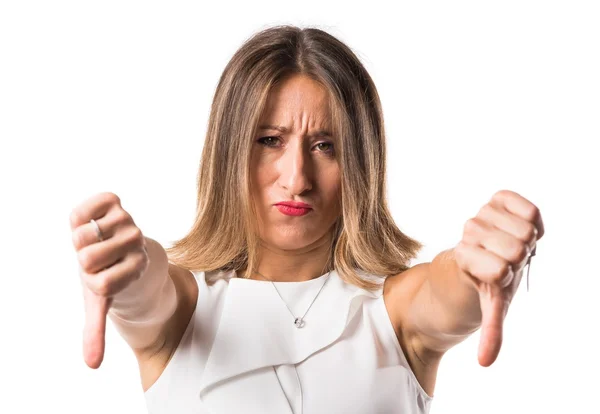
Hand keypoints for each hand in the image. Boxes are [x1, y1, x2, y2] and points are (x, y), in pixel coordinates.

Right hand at [70, 192, 148, 368]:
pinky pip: (88, 208)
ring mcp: (127, 222)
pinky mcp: (115, 202)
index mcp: (132, 270)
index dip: (94, 282)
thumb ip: (95, 331)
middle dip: (83, 260)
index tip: (103, 278)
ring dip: (83, 240)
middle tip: (97, 257)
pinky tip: (93, 221)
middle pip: (87, 258)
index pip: (101, 286)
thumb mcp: (98, 301)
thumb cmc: (104, 275)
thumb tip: (92, 366)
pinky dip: (83, 214)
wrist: (117, 247)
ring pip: (85, 236)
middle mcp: (134, 246)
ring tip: (98, 240)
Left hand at [454, 190, 544, 366]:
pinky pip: (511, 198)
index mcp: (469, 264)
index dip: (500, 275)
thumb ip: (491, 332)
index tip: (493, 276)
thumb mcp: (492, 309)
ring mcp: (482, 217)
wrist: (473, 259)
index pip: (500, 270)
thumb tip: (486, 363)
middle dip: (515, 258)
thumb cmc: (487, 285)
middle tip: (502, 259)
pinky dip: (520, 209)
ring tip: (503, 243)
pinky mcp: (494, 200)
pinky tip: (514, 224)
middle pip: (517, 245)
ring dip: (513, 239)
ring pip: (516, 228)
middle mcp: (473, 238)